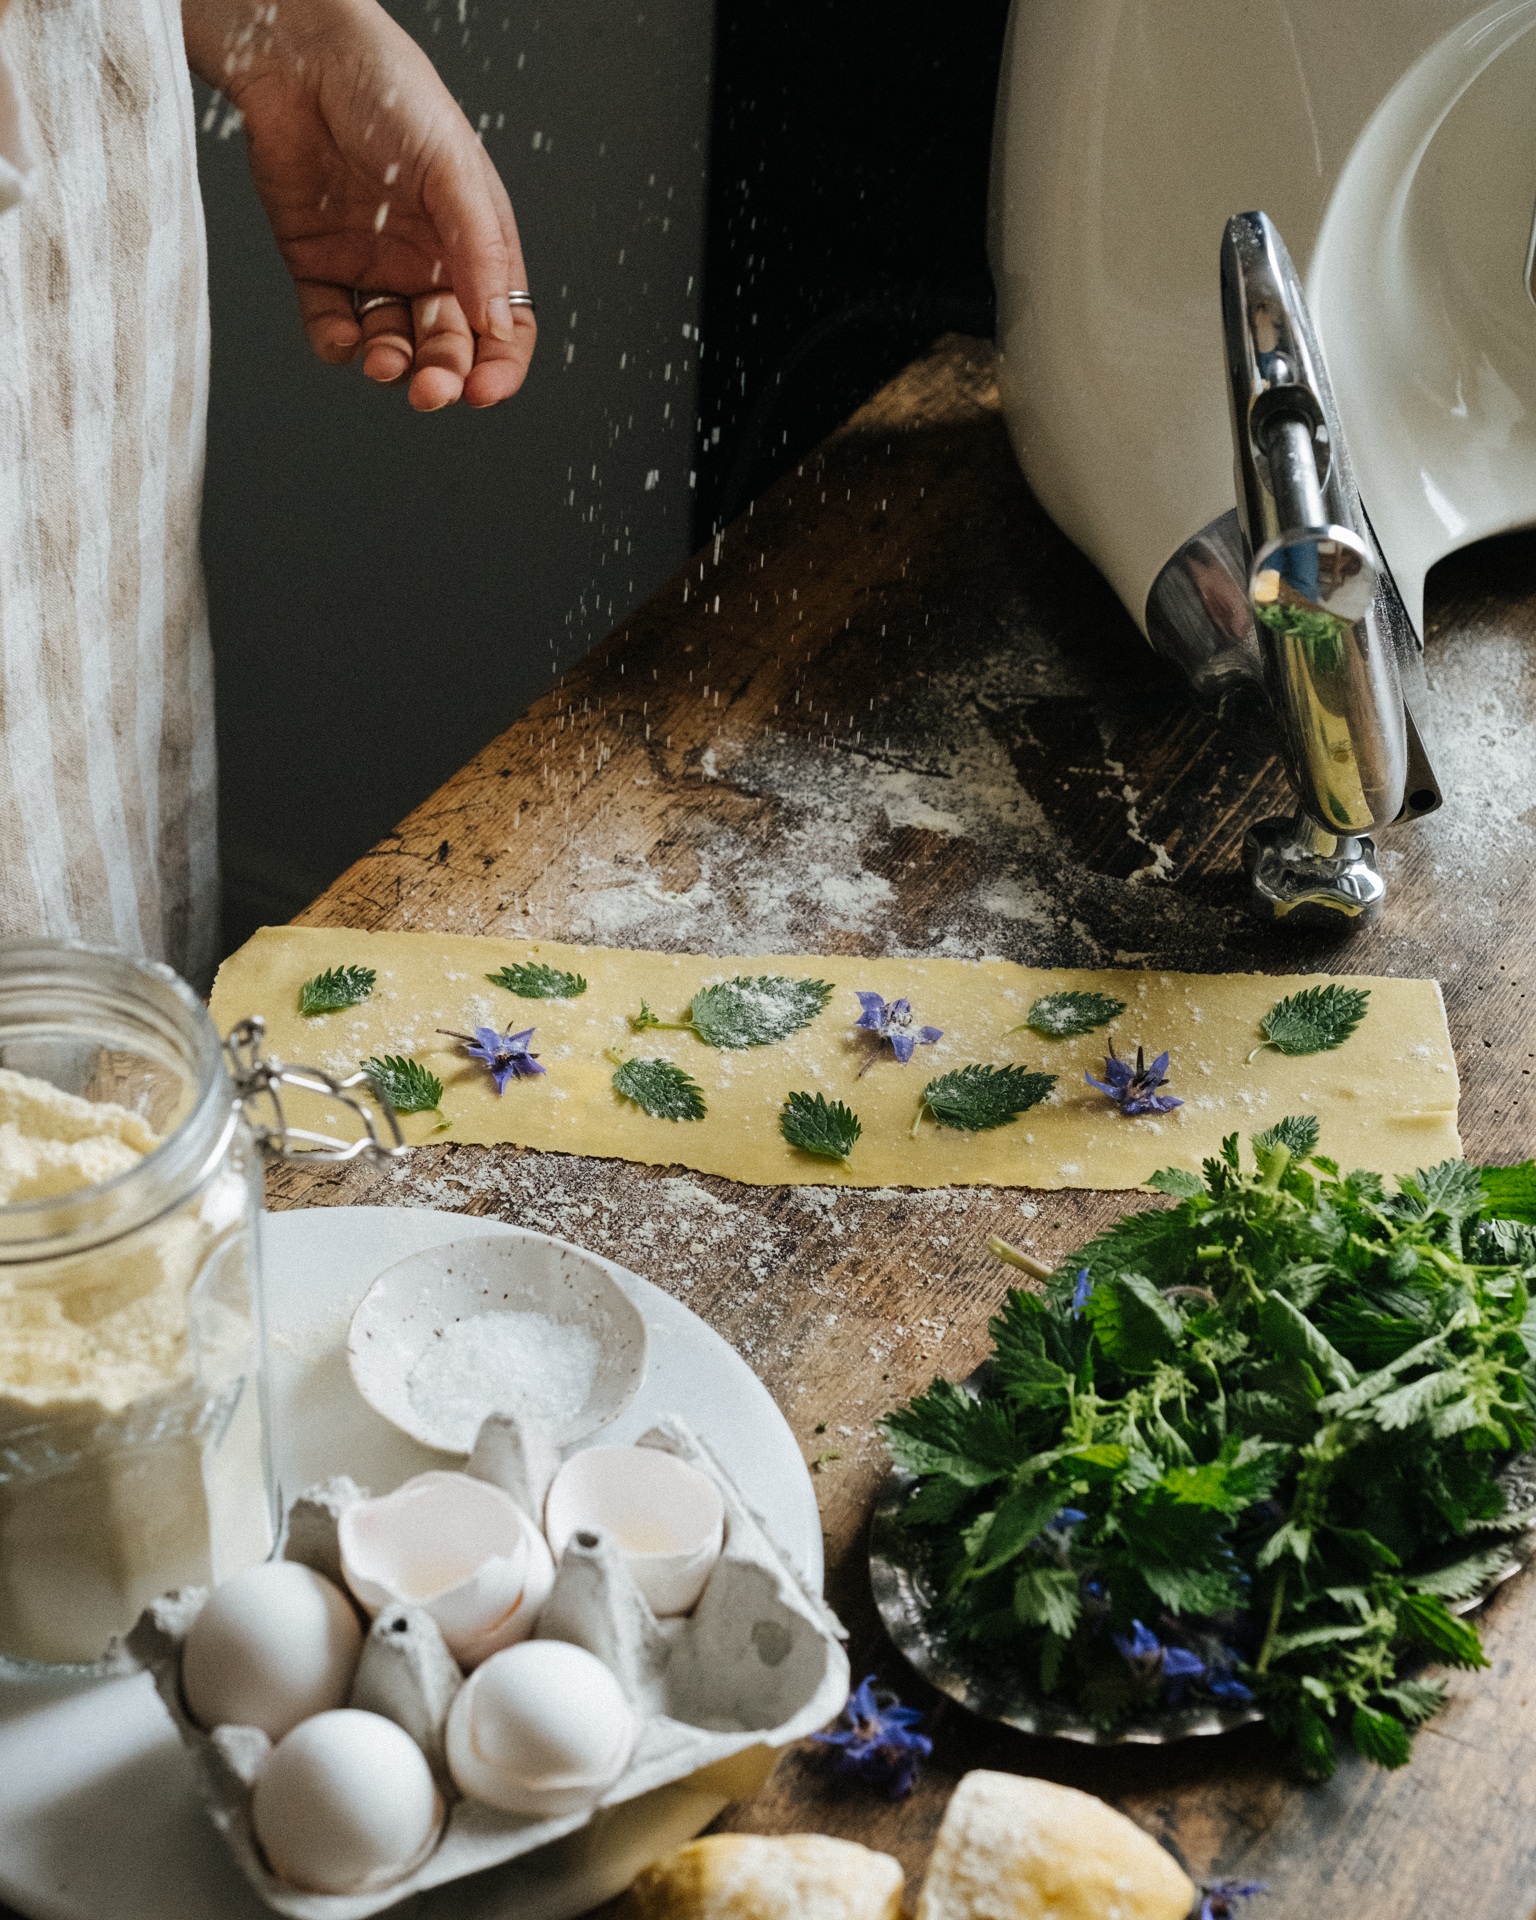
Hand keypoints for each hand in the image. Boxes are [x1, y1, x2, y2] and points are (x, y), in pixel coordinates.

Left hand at [183, 0, 534, 409]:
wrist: (301, 57)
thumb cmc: (391, 93)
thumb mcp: (453, 170)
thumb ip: (480, 250)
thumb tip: (500, 328)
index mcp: (474, 243)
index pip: (502, 326)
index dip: (499, 367)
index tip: (484, 391)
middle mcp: (428, 262)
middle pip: (448, 346)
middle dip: (444, 375)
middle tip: (432, 390)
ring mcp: (374, 267)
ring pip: (393, 345)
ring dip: (392, 365)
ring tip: (383, 360)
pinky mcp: (319, 265)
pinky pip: (331, 324)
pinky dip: (337, 344)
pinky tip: (343, 339)